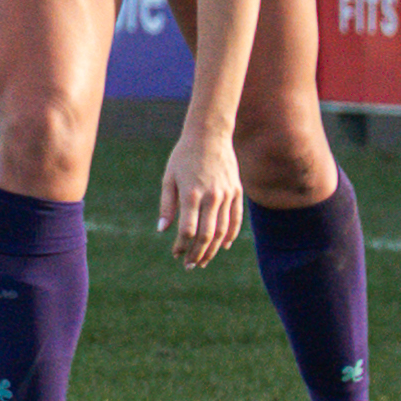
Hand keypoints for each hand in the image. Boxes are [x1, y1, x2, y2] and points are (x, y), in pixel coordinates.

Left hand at [159, 130, 244, 266]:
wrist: (210, 135)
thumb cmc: (183, 156)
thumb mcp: (169, 178)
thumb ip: (167, 205)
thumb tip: (163, 230)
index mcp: (191, 193)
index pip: (188, 229)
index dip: (182, 245)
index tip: (176, 254)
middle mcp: (211, 196)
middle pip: (207, 235)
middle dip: (198, 253)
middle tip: (190, 265)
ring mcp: (227, 195)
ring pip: (223, 231)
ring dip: (214, 249)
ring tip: (204, 260)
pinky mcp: (237, 192)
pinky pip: (236, 219)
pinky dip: (231, 235)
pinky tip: (224, 246)